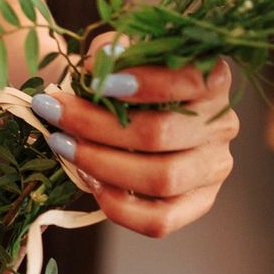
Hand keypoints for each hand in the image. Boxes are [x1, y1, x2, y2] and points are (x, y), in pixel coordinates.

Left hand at [35, 32, 238, 238]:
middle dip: (96, 125)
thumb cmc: (127, 75)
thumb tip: (99, 65)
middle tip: (53, 112)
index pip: (190, 81)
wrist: (132, 109)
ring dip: (100, 163)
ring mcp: (214, 168)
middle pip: (161, 134)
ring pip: (161, 178)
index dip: (145, 83)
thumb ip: (114, 52)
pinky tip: (89, 181)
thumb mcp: (122, 54)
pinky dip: (119, 205)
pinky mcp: (199, 203)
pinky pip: (161, 221)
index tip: (97, 82)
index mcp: (212, 81)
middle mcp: (221, 125)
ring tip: (61, 145)